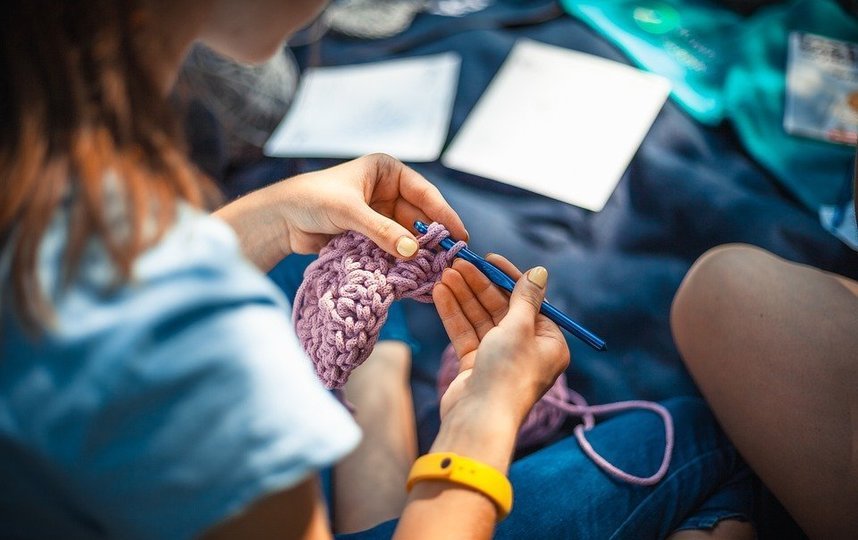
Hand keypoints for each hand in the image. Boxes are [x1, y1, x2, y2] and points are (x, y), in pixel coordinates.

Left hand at [215, 154, 467, 270]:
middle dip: (432, 238)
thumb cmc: (312, 200)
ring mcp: (379, 215)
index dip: (444, 214)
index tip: (459, 235)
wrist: (280, 220)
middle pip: (419, 217)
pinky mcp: (370, 236)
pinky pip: (392, 249)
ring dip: (417, 253)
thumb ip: (381, 231)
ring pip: (407, 236)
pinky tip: (413, 275)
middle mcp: (387, 191)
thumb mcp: (350, 212)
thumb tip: (412, 252)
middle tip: (450, 259)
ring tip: (435, 272)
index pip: (424, 193)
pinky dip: (401, 261)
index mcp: (387, 171)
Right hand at [432, 255, 569, 425]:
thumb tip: (540, 272)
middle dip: (479, 285)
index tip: (489, 258)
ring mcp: (499, 358)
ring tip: (445, 273)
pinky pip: (466, 334)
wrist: (479, 419)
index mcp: (549, 343)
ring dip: (463, 296)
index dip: (507, 277)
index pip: (528, 301)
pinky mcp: (476, 366)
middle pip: (501, 308)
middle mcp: (527, 350)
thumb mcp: (520, 328)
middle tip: (459, 262)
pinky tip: (440, 293)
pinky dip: (454, 314)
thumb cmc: (508, 372)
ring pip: (480, 319)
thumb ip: (524, 298)